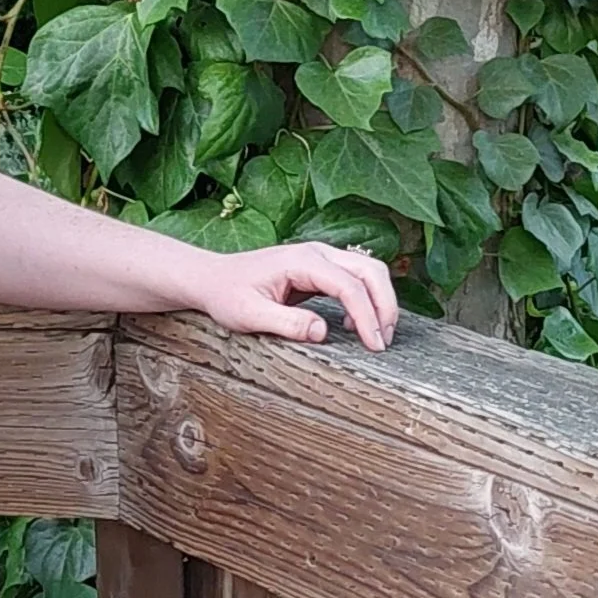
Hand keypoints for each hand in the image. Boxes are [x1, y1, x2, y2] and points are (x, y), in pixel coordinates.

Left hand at [186, 240, 398, 351]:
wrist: (212, 279)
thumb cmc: (226, 294)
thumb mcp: (249, 315)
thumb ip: (286, 323)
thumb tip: (322, 331)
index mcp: (302, 261)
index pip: (349, 285)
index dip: (366, 315)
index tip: (373, 345)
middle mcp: (317, 252)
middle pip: (370, 270)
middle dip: (385, 305)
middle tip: (383, 341)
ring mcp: (320, 257)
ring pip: (368, 271)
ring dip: (380, 300)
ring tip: (377, 336)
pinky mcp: (319, 268)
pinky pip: (355, 278)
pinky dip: (365, 299)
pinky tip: (355, 325)